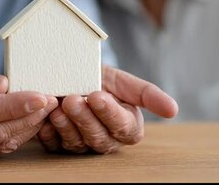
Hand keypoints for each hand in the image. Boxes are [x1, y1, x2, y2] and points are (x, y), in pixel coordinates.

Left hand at [37, 65, 177, 153]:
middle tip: (72, 99)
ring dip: (66, 126)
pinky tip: (44, 119)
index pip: (123, 127)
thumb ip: (147, 94)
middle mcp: (105, 139)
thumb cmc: (98, 77)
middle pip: (99, 138)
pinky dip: (48, 132)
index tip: (97, 95)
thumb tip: (173, 110)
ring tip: (56, 107)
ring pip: (76, 144)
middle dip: (85, 118)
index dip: (110, 113)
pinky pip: (53, 145)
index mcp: (126, 126)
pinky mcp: (58, 145)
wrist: (68, 73)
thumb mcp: (122, 81)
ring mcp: (81, 144)